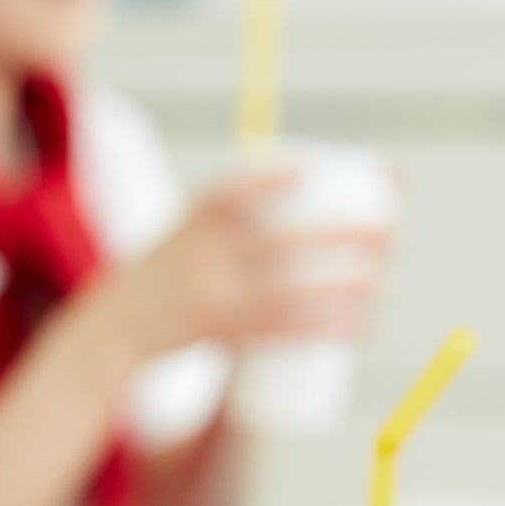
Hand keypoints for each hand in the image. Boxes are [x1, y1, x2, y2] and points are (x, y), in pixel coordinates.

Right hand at [76, 172, 390, 363]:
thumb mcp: (190, 230)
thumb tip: (310, 180)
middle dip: (344, 235)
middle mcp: (204, 258)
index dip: (272, 177)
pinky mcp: (225, 337)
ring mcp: (215, 299)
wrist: (115, 329)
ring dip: (344, 290)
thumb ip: (241, 208)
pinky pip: (285, 334)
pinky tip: (358, 330)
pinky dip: (326, 331)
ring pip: (292, 293)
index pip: (234, 190)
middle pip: (285, 242)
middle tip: (389, 232)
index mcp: (195, 221)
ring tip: (380, 286)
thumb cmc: (170, 272)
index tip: (314, 168)